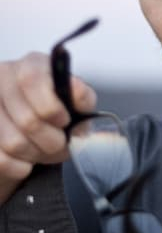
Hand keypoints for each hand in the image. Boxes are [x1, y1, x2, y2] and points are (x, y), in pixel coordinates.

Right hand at [0, 52, 96, 203]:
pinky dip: (20, 167)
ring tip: (46, 150)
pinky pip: (1, 159)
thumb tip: (78, 94)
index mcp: (32, 65)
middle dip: (52, 140)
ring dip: (37, 154)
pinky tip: (27, 161)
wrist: (38, 131)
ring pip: (14, 142)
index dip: (51, 107)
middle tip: (62, 143)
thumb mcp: (77, 100)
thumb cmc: (60, 110)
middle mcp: (4, 78)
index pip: (31, 80)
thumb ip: (82, 97)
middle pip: (27, 119)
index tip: (65, 121)